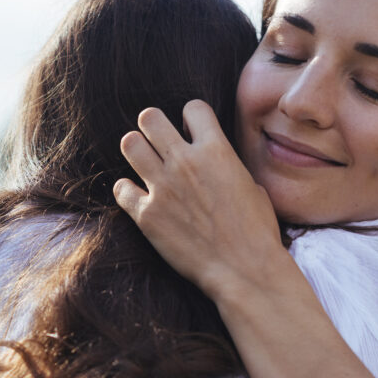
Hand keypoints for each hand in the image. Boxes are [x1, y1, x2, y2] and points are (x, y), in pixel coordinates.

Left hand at [113, 100, 290, 301]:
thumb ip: (229, 167)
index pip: (192, 108)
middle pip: (150, 118)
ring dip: (136, 151)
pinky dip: (127, 191)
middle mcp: (186, 162)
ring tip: (144, 164)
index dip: (191, 119)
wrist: (244, 270)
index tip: (191, 133)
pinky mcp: (146, 214)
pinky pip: (121, 189)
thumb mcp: (253, 187)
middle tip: (158, 144)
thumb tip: (220, 166)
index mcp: (217, 150)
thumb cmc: (257, 232)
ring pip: (130, 144)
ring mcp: (163, 187)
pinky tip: (136, 197)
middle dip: (153, 127)